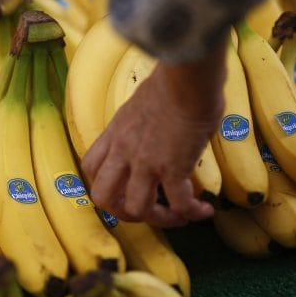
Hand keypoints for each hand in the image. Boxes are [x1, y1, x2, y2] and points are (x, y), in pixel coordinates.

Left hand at [81, 44, 226, 226]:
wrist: (188, 77)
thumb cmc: (172, 82)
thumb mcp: (141, 104)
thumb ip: (139, 123)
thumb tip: (156, 128)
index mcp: (115, 134)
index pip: (91, 168)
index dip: (104, 185)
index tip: (124, 188)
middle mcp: (124, 151)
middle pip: (103, 197)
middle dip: (123, 212)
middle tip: (147, 210)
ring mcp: (146, 162)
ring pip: (137, 208)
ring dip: (159, 219)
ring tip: (178, 216)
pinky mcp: (173, 167)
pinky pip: (178, 202)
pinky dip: (191, 212)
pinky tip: (204, 210)